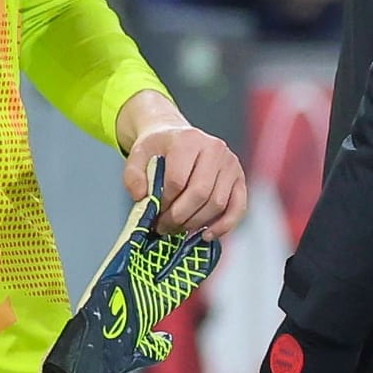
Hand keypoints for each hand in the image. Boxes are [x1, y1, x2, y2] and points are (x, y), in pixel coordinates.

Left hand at [116, 91, 247, 239]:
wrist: (177, 137)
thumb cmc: (159, 149)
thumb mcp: (138, 156)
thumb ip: (133, 175)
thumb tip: (142, 197)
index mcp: (188, 140)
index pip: (177, 180)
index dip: (164, 203)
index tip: (153, 214)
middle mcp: (214, 148)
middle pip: (199, 193)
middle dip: (179, 217)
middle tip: (164, 228)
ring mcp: (230, 163)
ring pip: (217, 203)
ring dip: (196, 223)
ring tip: (178, 228)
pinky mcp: (239, 178)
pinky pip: (238, 207)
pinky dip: (224, 225)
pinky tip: (207, 235)